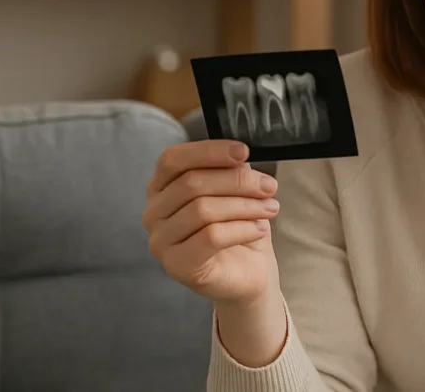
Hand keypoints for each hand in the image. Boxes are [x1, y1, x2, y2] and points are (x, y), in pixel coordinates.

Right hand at [142, 140, 280, 307]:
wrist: (247, 272)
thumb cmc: (238, 227)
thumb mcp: (235, 191)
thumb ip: (230, 171)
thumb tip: (238, 157)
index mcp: (162, 187)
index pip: (173, 159)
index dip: (208, 151)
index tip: (243, 151)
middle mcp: (153, 212)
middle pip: (192, 183)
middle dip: (238, 181)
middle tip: (269, 186)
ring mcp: (160, 241)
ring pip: (202, 210)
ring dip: (245, 205)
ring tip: (270, 208)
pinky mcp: (176, 265)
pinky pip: (210, 237)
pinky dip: (242, 229)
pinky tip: (260, 229)